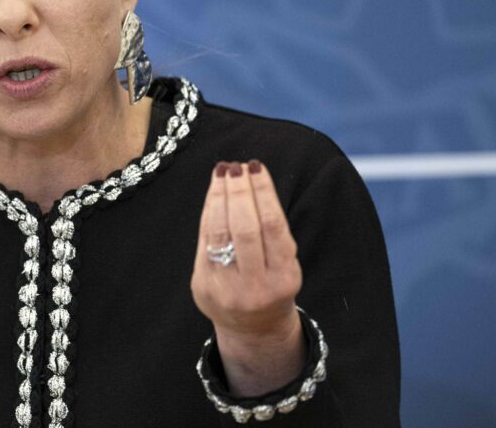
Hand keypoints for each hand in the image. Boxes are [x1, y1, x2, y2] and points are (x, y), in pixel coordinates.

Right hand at [190, 160, 304, 395]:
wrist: (256, 329)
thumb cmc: (224, 293)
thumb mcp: (204, 278)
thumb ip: (208, 242)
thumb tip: (217, 190)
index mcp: (212, 286)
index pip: (214, 233)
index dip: (216, 199)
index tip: (218, 174)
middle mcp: (242, 289)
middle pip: (241, 229)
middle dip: (238, 193)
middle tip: (233, 167)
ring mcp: (270, 284)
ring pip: (265, 228)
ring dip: (258, 193)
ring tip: (250, 168)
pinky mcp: (291, 277)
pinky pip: (282, 234)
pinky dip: (272, 206)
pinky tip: (264, 187)